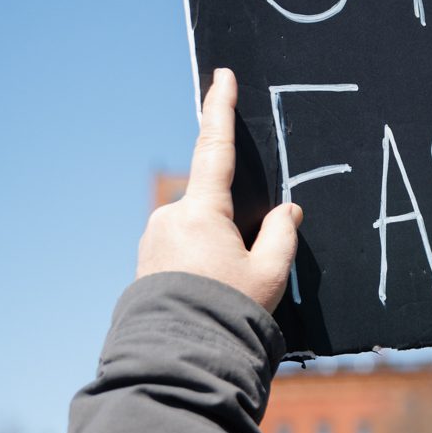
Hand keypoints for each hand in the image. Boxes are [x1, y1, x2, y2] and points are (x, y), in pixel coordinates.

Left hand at [136, 68, 301, 313]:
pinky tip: (209, 298)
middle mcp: (171, 217)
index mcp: (202, 211)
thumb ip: (282, 234)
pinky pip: (182, 251)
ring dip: (217, 251)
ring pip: (199, 230)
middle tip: (247, 274)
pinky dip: (200, 266)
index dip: (221, 110)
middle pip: (214, 205)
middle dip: (235, 228)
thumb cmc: (228, 312)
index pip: (216, 149)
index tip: (222, 77)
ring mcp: (154, 239)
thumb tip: (286, 211)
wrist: (178, 356)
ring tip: (227, 296)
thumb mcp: (270, 273)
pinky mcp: (146, 261)